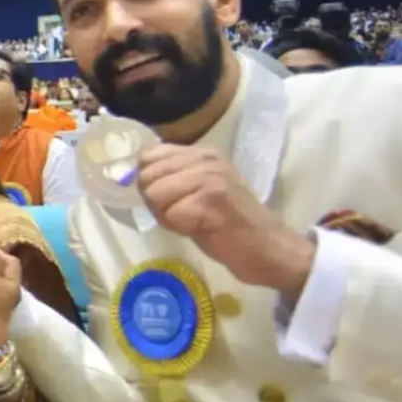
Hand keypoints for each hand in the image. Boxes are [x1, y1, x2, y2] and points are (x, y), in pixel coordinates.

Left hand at [137, 144, 314, 299]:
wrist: (266, 248)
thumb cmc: (229, 224)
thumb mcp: (200, 189)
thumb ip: (172, 177)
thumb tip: (135, 175)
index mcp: (202, 153)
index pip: (149, 156)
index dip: (151, 182)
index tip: (172, 199)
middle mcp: (205, 159)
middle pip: (148, 176)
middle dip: (156, 202)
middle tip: (184, 215)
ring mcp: (208, 178)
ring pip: (155, 194)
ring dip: (167, 215)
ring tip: (193, 222)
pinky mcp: (209, 201)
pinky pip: (170, 214)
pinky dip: (179, 228)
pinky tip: (200, 229)